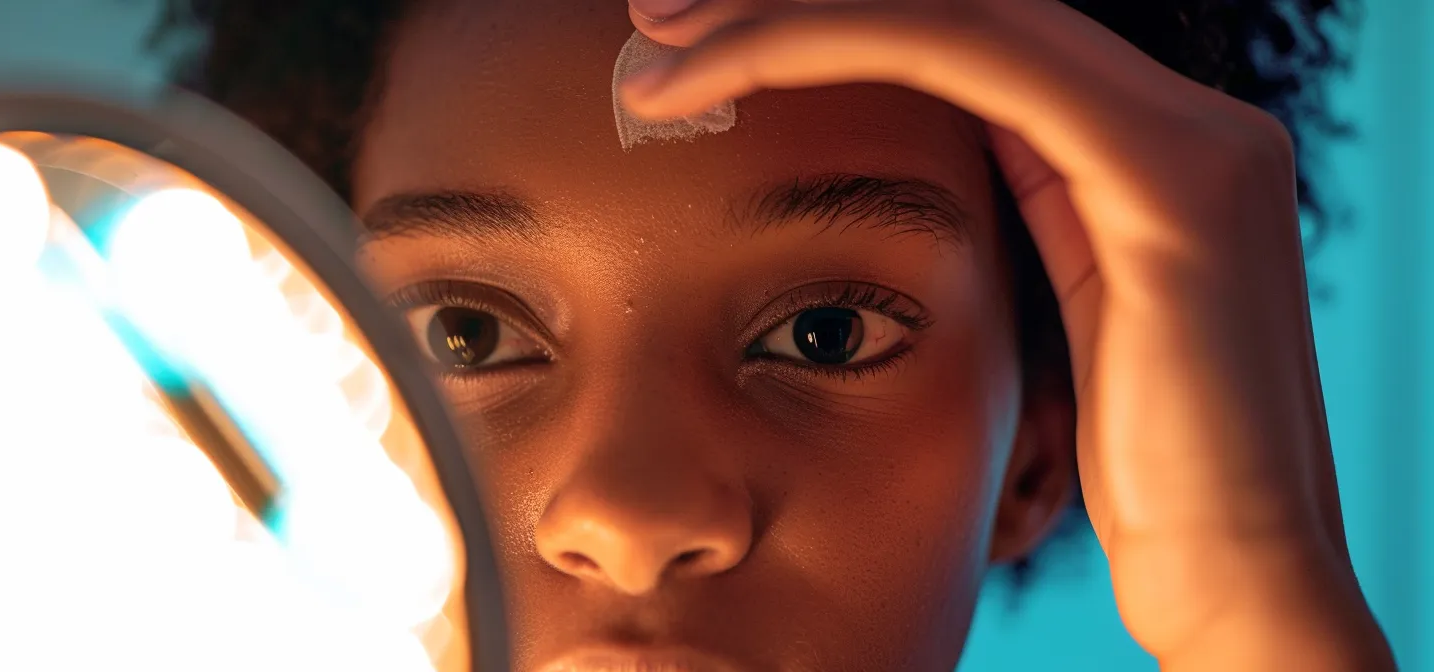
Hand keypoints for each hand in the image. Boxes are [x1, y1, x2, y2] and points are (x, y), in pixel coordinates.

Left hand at [619, 1, 1393, 667]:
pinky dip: (831, 48)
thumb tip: (910, 176)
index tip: (700, 51)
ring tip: (659, 55)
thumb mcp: (1055, 325)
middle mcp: (1188, 119)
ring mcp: (1192, 139)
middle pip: (962, 4)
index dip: (835, 27)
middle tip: (656, 17)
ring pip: (955, 12)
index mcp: (1154, 150)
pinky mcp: (1169, 183)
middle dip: (793, 4)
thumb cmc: (1135, 487)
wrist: (1241, 586)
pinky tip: (727, 76)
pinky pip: (970, 62)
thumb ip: (1015, 224)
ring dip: (787, 17)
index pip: (974, 38)